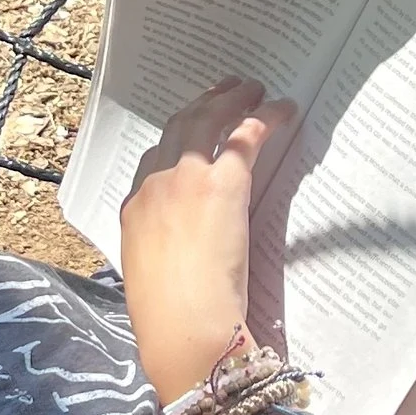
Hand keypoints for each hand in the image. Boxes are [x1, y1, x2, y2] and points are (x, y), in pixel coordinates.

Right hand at [118, 77, 293, 403]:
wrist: (183, 326)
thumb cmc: (169, 318)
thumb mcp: (153, 275)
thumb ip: (164, 251)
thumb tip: (185, 253)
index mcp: (133, 209)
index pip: (153, 160)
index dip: (177, 141)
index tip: (194, 132)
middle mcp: (154, 185)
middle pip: (177, 128)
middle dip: (201, 105)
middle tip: (224, 92)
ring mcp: (185, 179)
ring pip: (206, 121)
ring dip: (230, 100)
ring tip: (252, 88)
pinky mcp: (221, 184)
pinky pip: (244, 136)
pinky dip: (264, 118)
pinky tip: (282, 111)